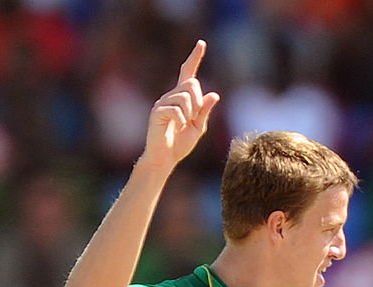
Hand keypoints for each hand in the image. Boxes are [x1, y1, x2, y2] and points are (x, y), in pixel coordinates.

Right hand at [141, 40, 219, 169]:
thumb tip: (215, 94)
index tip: (202, 43)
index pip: (188, 73)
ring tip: (182, 124)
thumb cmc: (180, 143)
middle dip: (198, 102)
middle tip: (193, 118)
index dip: (195, 58)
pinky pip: (176, 109)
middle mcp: (170, 96)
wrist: (165, 158)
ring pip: (186, 97)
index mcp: (182, 98)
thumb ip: (205, 111)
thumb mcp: (198, 127)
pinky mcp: (157, 111)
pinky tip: (176, 127)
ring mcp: (162, 102)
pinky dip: (182, 120)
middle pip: (192, 84)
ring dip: (190, 113)